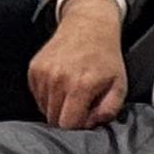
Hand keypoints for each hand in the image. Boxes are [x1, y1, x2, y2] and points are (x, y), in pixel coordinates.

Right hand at [29, 0, 130, 129]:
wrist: (89, 26)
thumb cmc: (106, 58)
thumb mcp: (119, 85)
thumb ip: (109, 110)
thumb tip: (91, 124)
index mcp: (81, 85)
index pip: (68, 124)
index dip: (78, 126)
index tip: (86, 117)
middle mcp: (58, 80)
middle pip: (54, 119)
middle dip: (67, 118)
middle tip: (81, 105)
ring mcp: (43, 74)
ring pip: (44, 109)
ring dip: (57, 107)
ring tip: (72, 92)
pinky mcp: (34, 69)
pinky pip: (37, 96)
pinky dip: (48, 96)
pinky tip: (62, 84)